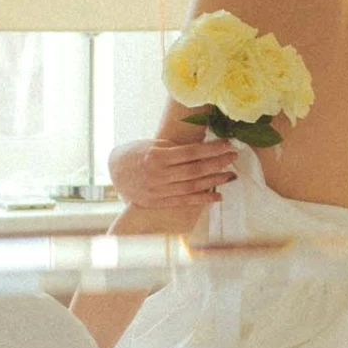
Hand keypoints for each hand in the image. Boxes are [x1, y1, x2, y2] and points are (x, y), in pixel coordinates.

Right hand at [109, 137, 238, 212]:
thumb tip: (204, 148)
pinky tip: (218, 196)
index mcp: (156, 157)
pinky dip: (203, 199)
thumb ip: (176, 149)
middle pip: (195, 170)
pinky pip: (184, 202)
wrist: (114, 172)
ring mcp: (158, 191)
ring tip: (230, 175)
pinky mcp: (158, 202)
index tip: (228, 145)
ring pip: (192, 187)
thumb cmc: (136, 153)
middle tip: (233, 157)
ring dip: (214, 182)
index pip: (191, 153)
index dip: (212, 149)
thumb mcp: (153, 145)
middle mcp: (158, 175)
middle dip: (218, 164)